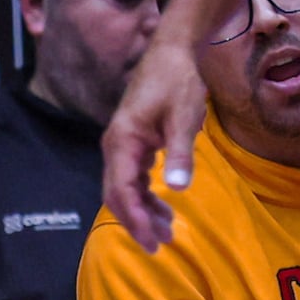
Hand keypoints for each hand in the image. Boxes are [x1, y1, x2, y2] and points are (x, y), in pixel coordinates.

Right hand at [102, 37, 207, 252]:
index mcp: (122, 141)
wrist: (172, 53)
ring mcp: (122, 146)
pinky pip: (132, 178)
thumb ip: (179, 154)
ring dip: (143, 212)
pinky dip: (146, 196)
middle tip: (159, 246)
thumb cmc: (177, 81)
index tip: (153, 240)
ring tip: (168, 232)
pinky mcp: (133, 144)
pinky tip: (163, 207)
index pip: (121, 190)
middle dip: (136, 222)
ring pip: (124, 189)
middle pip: (117, 195)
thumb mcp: (183, 117)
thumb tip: (177, 189)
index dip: (135, 218)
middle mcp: (115, 146)